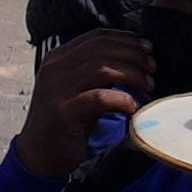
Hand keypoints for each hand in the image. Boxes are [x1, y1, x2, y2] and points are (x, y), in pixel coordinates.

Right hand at [17, 24, 152, 181]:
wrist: (39, 155)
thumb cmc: (66, 122)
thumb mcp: (78, 89)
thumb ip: (97, 72)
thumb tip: (134, 59)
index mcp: (57, 59)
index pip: (96, 37)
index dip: (126, 39)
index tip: (147, 49)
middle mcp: (54, 69)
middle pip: (102, 49)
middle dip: (133, 56)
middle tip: (152, 68)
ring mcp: (56, 90)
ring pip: (102, 68)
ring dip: (131, 74)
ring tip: (147, 85)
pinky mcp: (62, 112)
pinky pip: (98, 98)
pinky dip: (121, 99)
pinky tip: (133, 107)